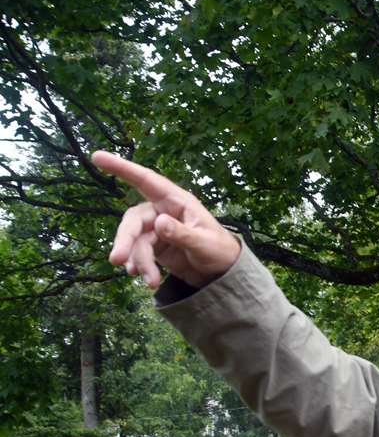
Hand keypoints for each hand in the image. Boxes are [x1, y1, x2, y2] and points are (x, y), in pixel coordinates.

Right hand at [92, 151, 240, 289]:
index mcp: (177, 201)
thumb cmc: (220, 251)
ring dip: (138, 260)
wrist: (224, 273)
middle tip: (116, 260)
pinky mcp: (155, 246)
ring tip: (150, 280)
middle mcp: (163, 211)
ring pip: (136, 240)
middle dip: (125, 240)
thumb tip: (159, 222)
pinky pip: (139, 253)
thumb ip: (183, 234)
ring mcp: (157, 229)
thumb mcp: (205, 244)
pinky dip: (139, 264)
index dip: (122, 168)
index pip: (146, 180)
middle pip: (135, 220)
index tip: (97, 156)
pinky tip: (142, 276)